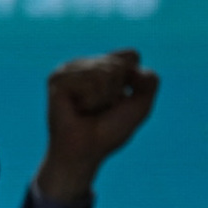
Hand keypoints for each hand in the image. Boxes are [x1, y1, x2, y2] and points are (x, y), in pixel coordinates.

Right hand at [33, 48, 159, 203]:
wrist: (85, 152)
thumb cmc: (109, 132)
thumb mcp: (140, 105)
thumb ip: (151, 80)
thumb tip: (135, 65)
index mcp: (101, 65)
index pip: (131, 55)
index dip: (133, 81)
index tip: (118, 101)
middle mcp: (84, 64)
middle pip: (118, 64)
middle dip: (115, 92)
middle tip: (99, 110)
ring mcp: (68, 69)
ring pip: (104, 71)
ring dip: (103, 98)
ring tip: (87, 110)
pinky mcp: (57, 78)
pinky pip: (89, 80)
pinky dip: (90, 100)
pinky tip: (77, 109)